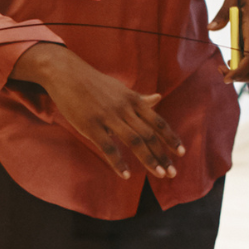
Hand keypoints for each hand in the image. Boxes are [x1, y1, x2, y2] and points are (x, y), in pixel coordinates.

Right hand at [11, 42, 184, 179]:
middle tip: (173, 172)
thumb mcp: (121, 89)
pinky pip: (108, 146)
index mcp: (134, 101)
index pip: (158, 122)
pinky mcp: (91, 125)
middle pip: (149, 134)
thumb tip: (158, 98)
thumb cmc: (95, 83)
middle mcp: (125, 109)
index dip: (170, 137)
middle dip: (163, 154)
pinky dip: (118, 162)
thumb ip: (140, 98)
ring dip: (149, 159)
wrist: (67, 74)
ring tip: (160, 174)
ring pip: (134, 140)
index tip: (181, 152)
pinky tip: (126, 175)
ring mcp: (109, 117)